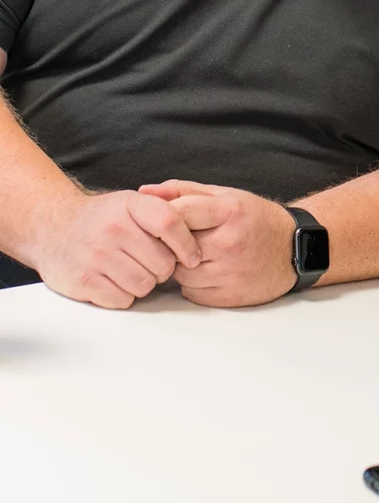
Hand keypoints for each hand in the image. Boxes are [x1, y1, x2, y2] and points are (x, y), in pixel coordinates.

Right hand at [32, 189, 201, 309]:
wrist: (54, 226)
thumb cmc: (102, 218)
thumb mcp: (131, 202)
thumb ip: (164, 211)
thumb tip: (200, 228)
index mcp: (130, 205)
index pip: (171, 223)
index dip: (187, 244)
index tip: (192, 257)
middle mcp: (113, 229)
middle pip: (162, 263)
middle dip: (164, 268)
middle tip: (152, 263)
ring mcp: (96, 256)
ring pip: (145, 285)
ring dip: (144, 283)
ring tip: (132, 270)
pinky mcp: (84, 281)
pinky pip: (122, 299)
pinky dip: (123, 295)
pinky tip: (115, 280)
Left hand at [139, 181, 295, 306]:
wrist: (294, 249)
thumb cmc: (257, 219)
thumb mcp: (226, 195)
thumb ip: (184, 191)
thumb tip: (145, 191)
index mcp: (229, 212)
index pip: (177, 214)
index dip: (163, 219)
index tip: (160, 221)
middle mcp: (230, 244)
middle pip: (174, 248)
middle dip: (172, 244)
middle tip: (183, 239)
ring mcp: (230, 273)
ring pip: (179, 274)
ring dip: (181, 267)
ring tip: (201, 254)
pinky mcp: (229, 297)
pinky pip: (191, 293)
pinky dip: (194, 284)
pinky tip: (209, 271)